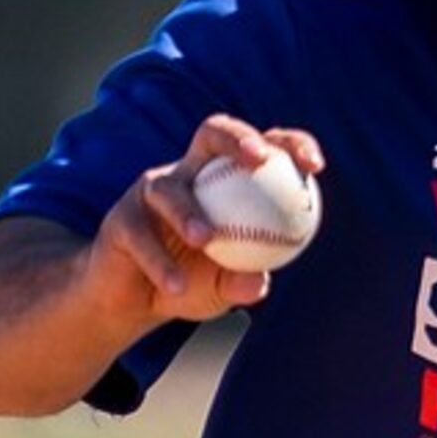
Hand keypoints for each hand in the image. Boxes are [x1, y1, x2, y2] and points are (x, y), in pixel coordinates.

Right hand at [90, 114, 325, 322]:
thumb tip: (261, 282)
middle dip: (238, 138)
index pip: (260, 148)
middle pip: (213, 133)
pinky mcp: (121, 218)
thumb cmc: (190, 285)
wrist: (134, 304)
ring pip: (170, 190)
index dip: (289, 145)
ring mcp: (152, 190)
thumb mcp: (223, 288)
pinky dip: (160, 263)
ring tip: (205, 239)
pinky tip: (175, 285)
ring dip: (189, 213)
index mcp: (223, 179)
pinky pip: (142, 235)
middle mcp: (188, 173)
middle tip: (258, 161)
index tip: (315, 166)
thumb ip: (243, 283)